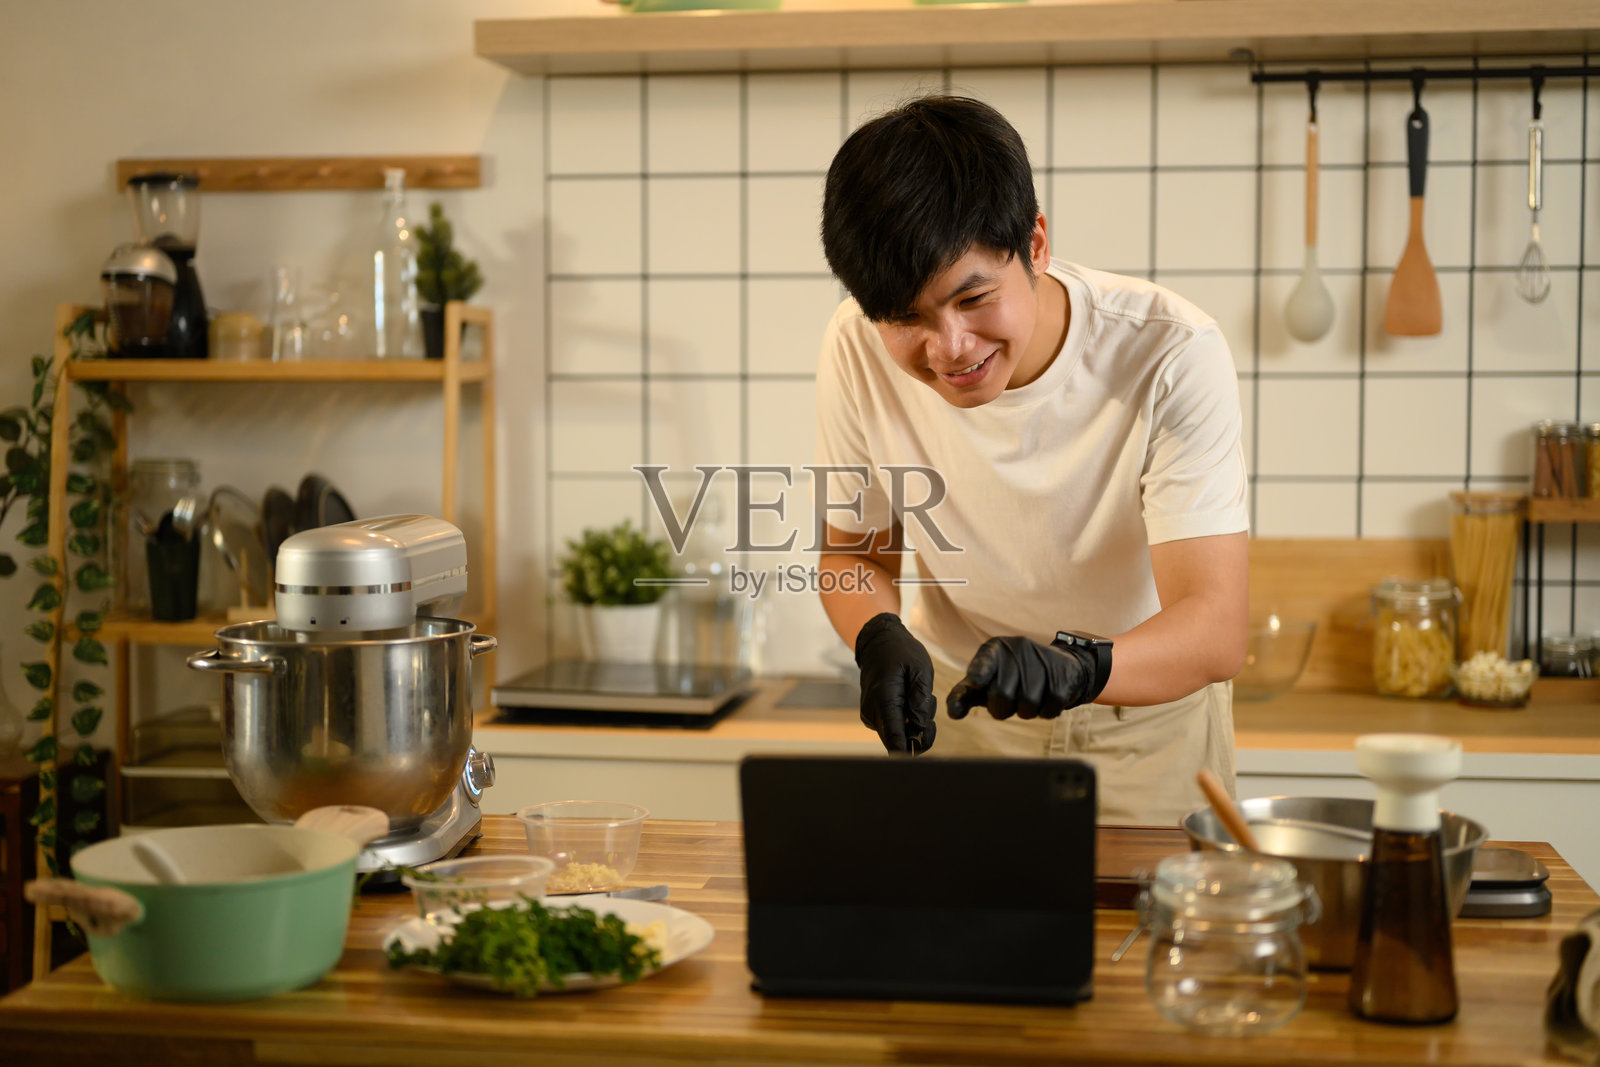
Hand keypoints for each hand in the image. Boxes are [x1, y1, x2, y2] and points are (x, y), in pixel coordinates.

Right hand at [854, 613, 936, 753]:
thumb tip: (919, 728)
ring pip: (898, 735)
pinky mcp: (873, 716)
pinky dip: (907, 719)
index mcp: (884, 700)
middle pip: (898, 742)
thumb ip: (921, 700)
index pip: (895, 739)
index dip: (912, 750)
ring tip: (919, 696)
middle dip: (919, 732)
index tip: (925, 748)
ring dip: (914, 723)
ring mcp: (870, 716)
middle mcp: (872, 712)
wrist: (878, 642)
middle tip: (928, 705)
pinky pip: (894, 727)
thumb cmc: (901, 653)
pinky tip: (909, 698)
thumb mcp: (920, 669)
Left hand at [946, 636, 1098, 720]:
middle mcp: (1017, 649)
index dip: (979, 673)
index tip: (975, 681)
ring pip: (1027, 706)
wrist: (1060, 667)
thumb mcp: (986, 680)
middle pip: (1002, 696)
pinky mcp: (1062, 677)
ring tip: (1027, 698)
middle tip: (1008, 703)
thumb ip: (965, 695)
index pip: (984, 662)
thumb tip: (953, 713)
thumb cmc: (1012, 677)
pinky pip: (1048, 710)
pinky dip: (1045, 712)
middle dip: (1002, 709)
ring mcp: (1041, 662)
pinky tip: (1045, 698)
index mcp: (994, 649)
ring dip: (1025, 712)